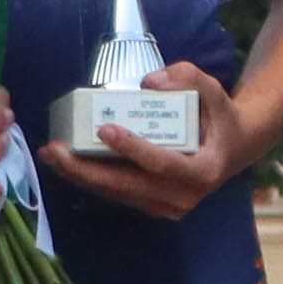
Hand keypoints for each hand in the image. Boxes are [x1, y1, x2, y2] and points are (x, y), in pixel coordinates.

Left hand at [45, 58, 243, 222]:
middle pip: (127, 186)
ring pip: (116, 192)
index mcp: (203, 172)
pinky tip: (66, 162)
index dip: (132, 148)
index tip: (104, 128)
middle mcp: (183, 197)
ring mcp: (166, 206)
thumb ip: (186, 77)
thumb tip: (148, 83)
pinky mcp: (150, 205)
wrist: (232, 148)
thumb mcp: (213, 89)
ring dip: (80, 175)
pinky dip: (90, 178)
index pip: (162, 163)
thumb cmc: (219, 116)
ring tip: (50, 155)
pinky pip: (117, 193)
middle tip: (55, 149)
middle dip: (86, 169)